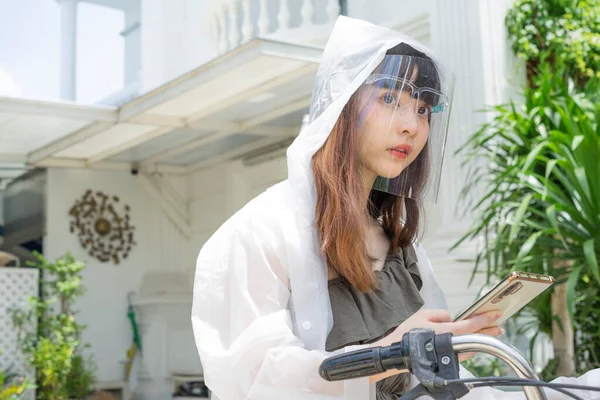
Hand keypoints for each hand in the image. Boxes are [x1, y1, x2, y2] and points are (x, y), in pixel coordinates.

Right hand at [368, 309, 503, 382]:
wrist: (399, 351)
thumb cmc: (409, 333)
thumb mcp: (424, 315)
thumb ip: (442, 315)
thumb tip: (452, 318)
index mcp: (446, 330)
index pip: (470, 324)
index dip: (485, 319)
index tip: (496, 314)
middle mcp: (451, 343)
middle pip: (475, 336)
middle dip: (489, 329)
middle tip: (500, 324)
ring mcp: (450, 353)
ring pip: (471, 344)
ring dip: (482, 337)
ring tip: (491, 330)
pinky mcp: (447, 358)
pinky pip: (464, 350)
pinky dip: (472, 343)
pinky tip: (475, 339)